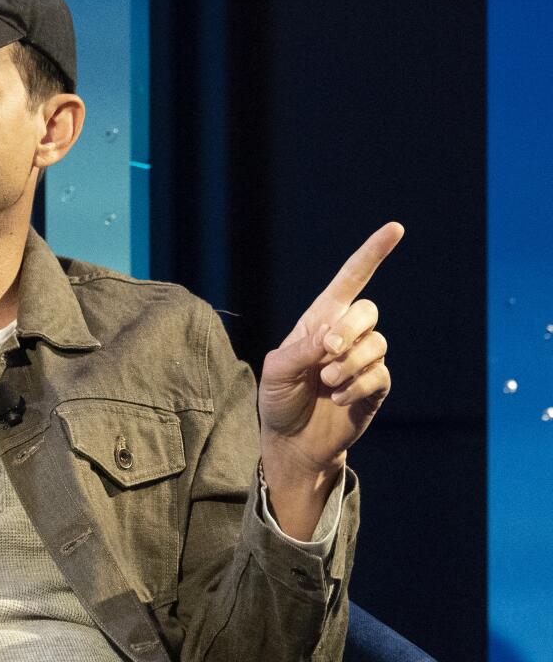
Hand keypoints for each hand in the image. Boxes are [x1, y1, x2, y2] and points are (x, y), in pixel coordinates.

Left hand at [257, 222, 403, 532]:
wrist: (292, 441)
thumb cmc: (279, 400)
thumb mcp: (276, 371)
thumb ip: (301, 350)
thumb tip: (331, 339)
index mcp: (319, 320)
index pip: (349, 280)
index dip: (371, 254)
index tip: (395, 229)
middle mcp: (345, 335)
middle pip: (368, 311)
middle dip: (349, 329)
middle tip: (326, 353)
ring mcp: (363, 360)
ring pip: (376, 343)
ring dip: (349, 364)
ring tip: (326, 383)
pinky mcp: (375, 386)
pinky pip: (379, 374)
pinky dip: (356, 386)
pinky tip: (338, 399)